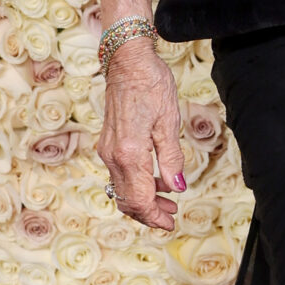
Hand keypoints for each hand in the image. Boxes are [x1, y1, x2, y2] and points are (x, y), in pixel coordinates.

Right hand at [98, 39, 183, 229]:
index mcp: (129, 153)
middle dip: (149, 213)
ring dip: (143, 199)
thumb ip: (172, 159)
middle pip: (127, 200)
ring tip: (169, 199)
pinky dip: (136, 184)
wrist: (127, 61)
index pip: (139, 200)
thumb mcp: (169, 123)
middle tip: (172, 216)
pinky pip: (120, 174)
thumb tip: (178, 188)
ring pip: (122, 189)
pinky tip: (156, 179)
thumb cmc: (151, 85)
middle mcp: (113, 155)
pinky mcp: (108, 143)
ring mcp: (107, 150)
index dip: (154, 217)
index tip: (170, 223)